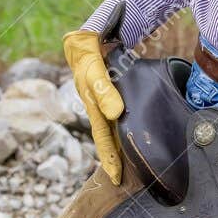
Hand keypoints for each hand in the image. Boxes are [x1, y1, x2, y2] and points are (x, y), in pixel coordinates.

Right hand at [63, 29, 125, 183]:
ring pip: (112, 131)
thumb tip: (114, 114)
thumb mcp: (95, 68)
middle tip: (122, 181)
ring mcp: (102, 103)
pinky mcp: (110, 95)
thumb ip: (104, 89)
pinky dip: (123, 131)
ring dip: (119, 148)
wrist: (86, 36)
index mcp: (92, 106)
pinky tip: (131, 137)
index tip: (116, 178)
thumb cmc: (89, 51)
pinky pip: (117, 119)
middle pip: (107, 139)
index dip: (110, 159)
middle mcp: (97, 108)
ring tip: (129, 166)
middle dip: (114, 160)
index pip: (102, 138)